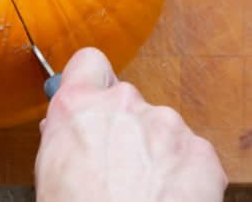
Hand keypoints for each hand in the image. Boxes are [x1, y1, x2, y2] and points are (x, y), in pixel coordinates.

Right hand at [35, 48, 226, 201]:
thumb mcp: (49, 172)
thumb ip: (64, 138)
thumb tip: (71, 132)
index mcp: (78, 106)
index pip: (89, 62)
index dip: (93, 81)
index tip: (95, 97)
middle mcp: (123, 103)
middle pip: (128, 102)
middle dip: (126, 129)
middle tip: (119, 168)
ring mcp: (166, 124)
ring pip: (162, 130)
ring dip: (156, 154)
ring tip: (146, 193)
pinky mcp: (201, 152)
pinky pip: (192, 156)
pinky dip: (185, 177)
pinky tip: (169, 201)